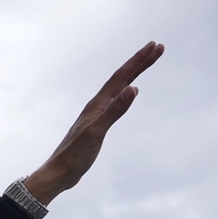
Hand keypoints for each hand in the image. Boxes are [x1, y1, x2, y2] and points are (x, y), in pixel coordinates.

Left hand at [24, 41, 164, 204]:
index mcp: (97, 104)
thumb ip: (114, 111)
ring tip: (147, 62)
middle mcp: (96, 106)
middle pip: (121, 78)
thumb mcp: (96, 133)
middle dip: (140, 62)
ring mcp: (97, 115)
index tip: (154, 46)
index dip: (138, 61)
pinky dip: (125, 93)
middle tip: (158, 47)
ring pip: (119, 88)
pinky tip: (128, 93)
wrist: (59, 172)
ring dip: (134, 74)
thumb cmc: (75, 155)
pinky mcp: (97, 125)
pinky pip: (115, 102)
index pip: (121, 77)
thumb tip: (132, 89)